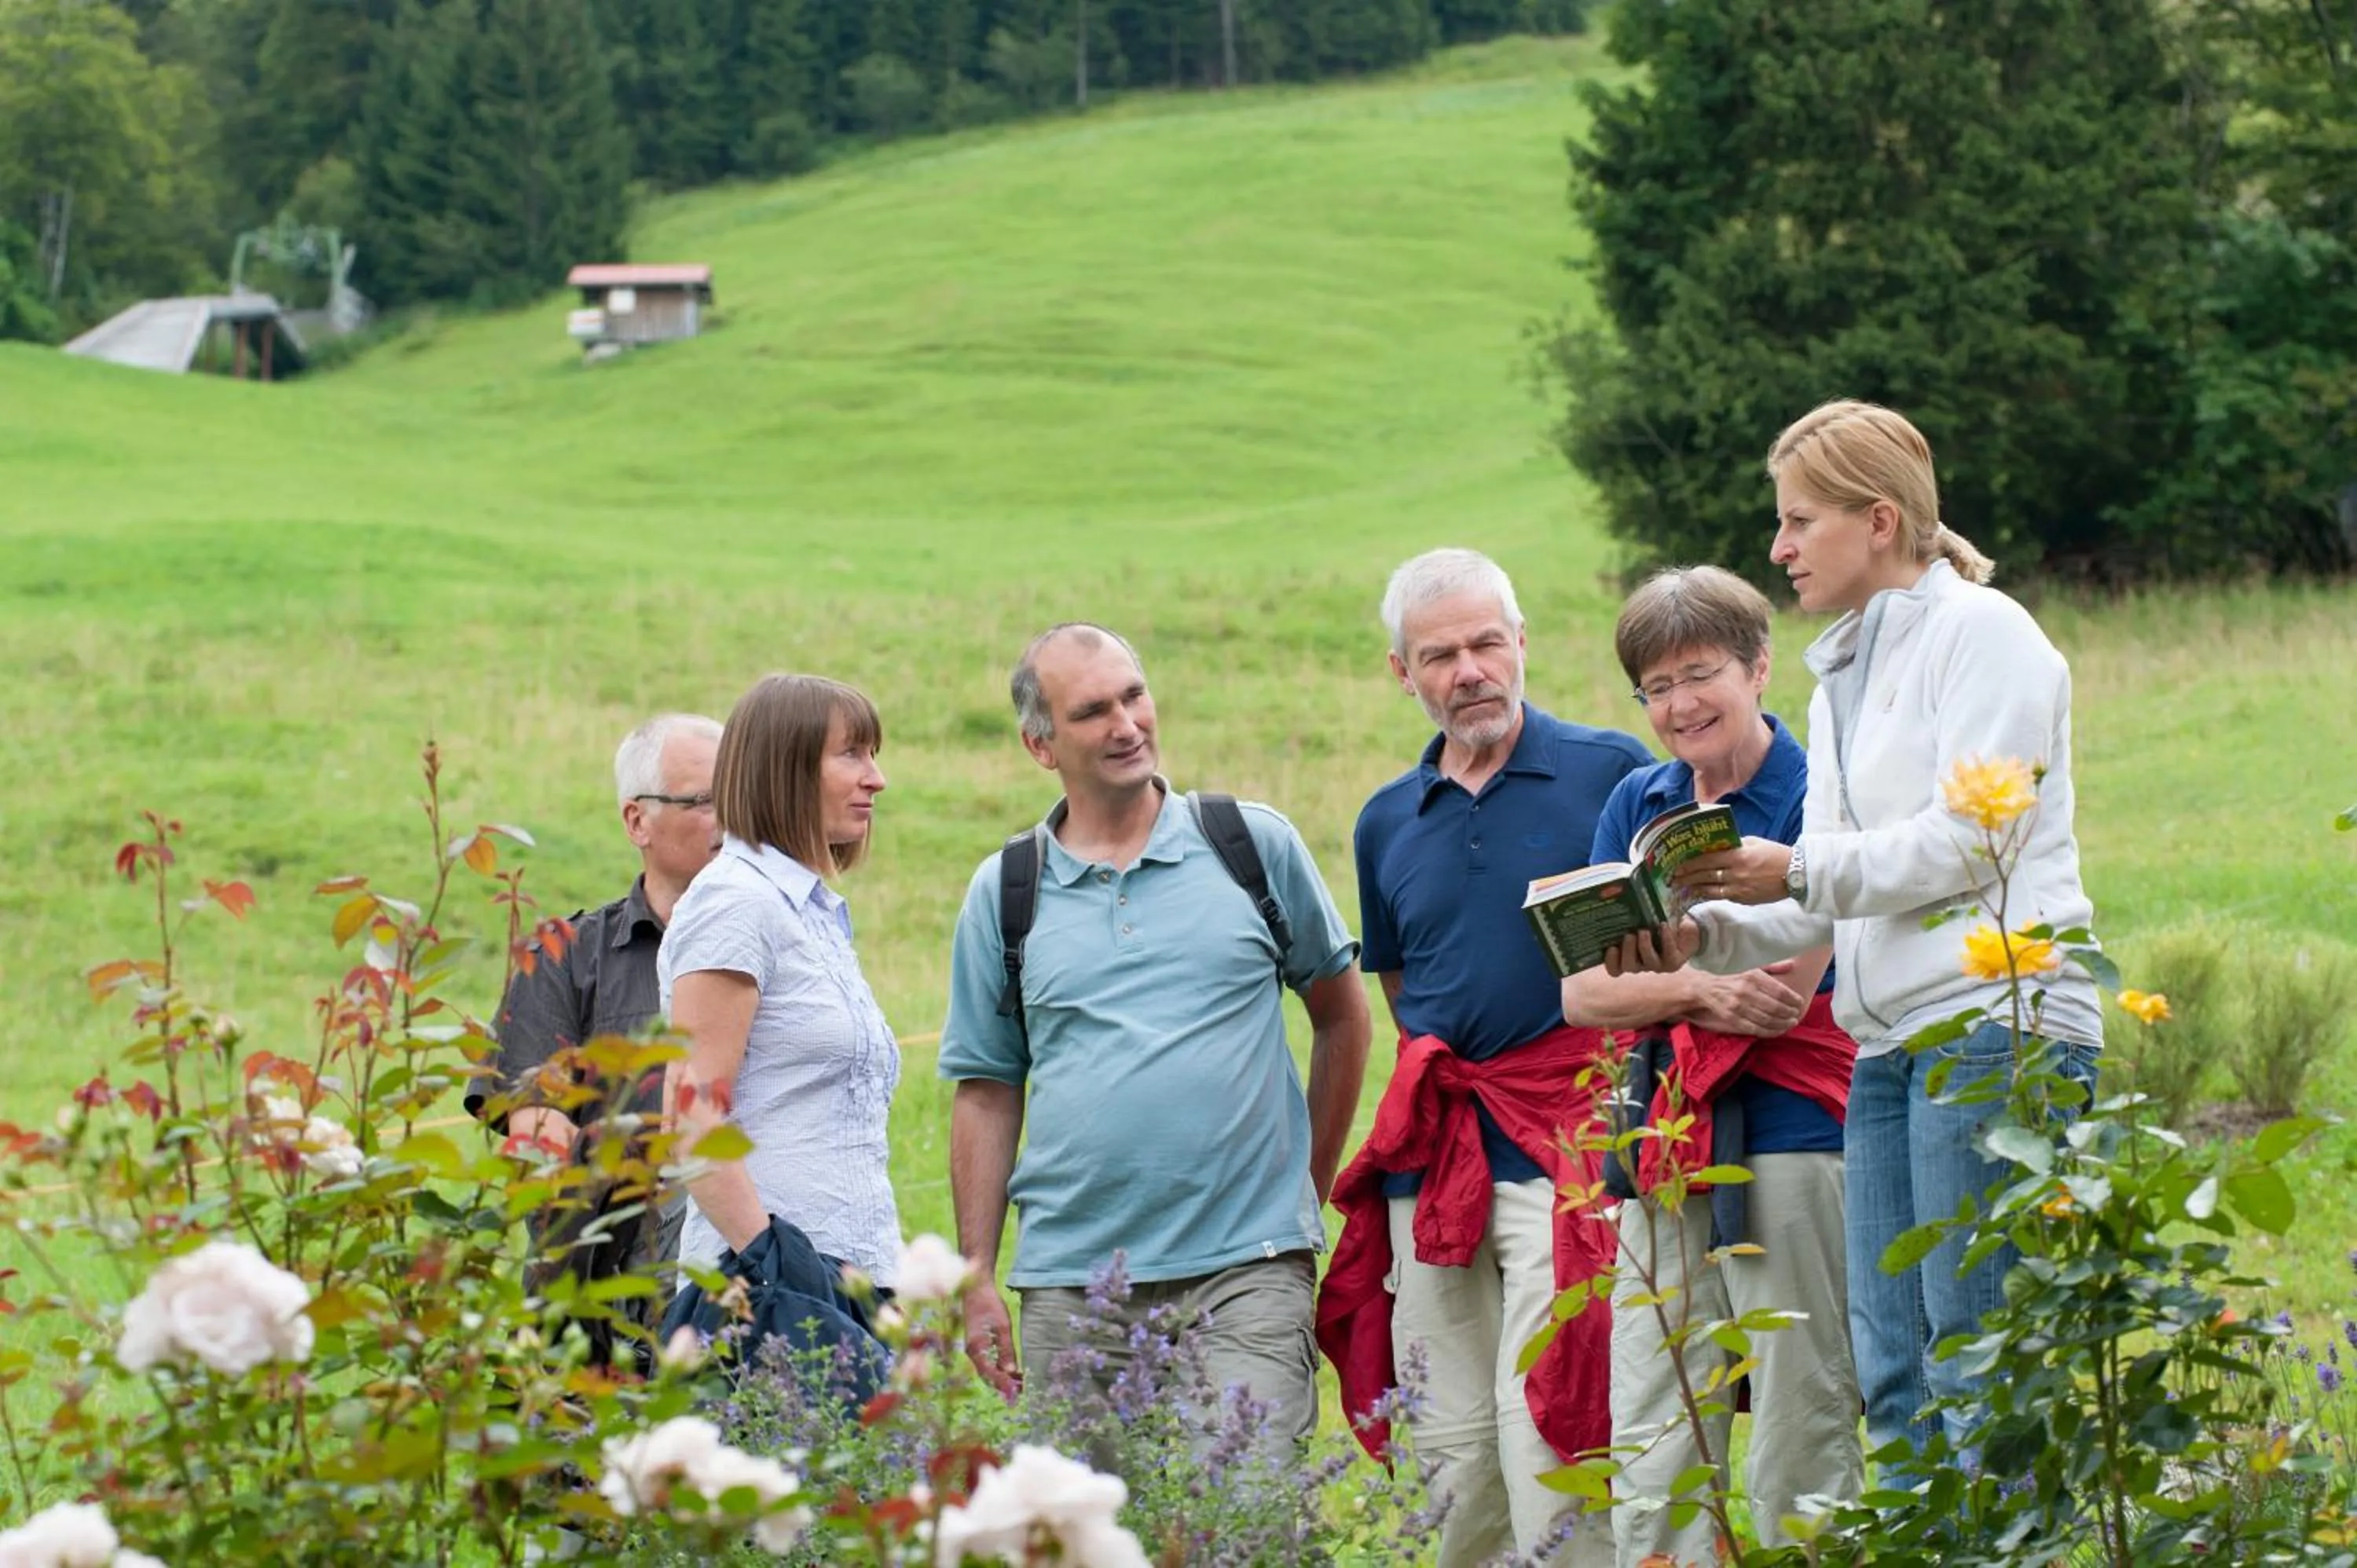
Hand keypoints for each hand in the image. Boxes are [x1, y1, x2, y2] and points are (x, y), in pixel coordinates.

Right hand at [963, 1283, 1021, 1400]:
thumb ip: (1006, 1350)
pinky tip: (1011, 1369)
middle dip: (1003, 1384)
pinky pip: (987, 1362)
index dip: (1003, 1384)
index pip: (990, 1374)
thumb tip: (1011, 1372)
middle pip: (987, 1376)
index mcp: (976, 1349)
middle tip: (1021, 1390)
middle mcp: (972, 1352)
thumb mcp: (1002, 1327)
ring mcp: (973, 1349)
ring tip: (1019, 1382)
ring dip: (1001, 1378)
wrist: (976, 1289)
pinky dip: (998, 1369)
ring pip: (987, 1370)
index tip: (1017, 1392)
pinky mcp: (977, 1344)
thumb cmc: (990, 1304)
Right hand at [1600, 918, 1699, 976]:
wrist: (1684, 931)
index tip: (1611, 947)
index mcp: (1628, 957)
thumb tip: (1613, 899)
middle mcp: (1641, 964)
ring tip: (1644, 931)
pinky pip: (1668, 954)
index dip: (1610, 962)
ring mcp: (1657, 965)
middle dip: (1627, 952)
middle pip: (1629, 967)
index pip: (1615, 968)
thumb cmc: (1655, 924)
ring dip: (1644, 946)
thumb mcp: (1639, 920)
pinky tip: (1663, 925)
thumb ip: (1627, 917)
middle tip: (1628, 935)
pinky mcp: (1673, 963)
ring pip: (1648, 963)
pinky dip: (1665, 939)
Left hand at [1671, 837, 1793, 905]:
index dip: (1690, 863)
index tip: (1677, 864)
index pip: (1707, 859)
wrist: (1795, 873)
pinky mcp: (1744, 899)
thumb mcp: (1753, 842)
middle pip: (1705, 875)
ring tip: (1682, 888)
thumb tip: (1717, 845)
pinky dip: (1710, 895)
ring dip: (1694, 889)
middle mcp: (1736, 872)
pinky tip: (1701, 894)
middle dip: (1687, 877)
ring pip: (1710, 889)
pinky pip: (1722, 897)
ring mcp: (1739, 888)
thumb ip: (1734, 845)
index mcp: (1738, 855)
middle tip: (1673, 879)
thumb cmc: (1775, 854)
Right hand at [1686, 963, 1806, 1037]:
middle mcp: (1745, 991)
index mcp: (1752, 976)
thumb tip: (1792, 965)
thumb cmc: (1733, 976)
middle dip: (1790, 1013)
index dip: (1793, 999)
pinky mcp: (1732, 1019)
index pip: (1780, 991)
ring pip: (1767, 1020)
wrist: (1705, 988)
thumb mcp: (1751, 966)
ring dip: (1783, 1024)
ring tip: (1791, 1023)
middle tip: (1797, 1015)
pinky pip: (1756, 1029)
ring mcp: (1738, 1007)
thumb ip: (1772, 966)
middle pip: (1775, 1007)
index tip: (1800, 1002)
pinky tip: (1778, 1030)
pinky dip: (1770, 1032)